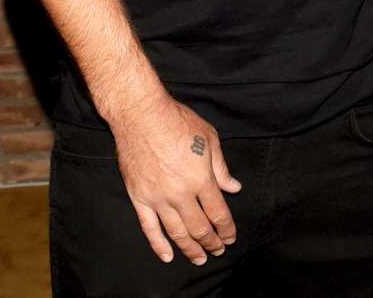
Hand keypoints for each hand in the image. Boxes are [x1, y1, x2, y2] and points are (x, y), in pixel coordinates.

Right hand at [109, 94, 241, 265]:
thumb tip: (234, 187)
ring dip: (190, 249)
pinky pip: (149, 229)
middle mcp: (180, 193)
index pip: (218, 212)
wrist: (142, 115)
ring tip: (200, 258)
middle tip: (218, 250)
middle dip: (212, 242)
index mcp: (201, 179)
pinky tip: (168, 256)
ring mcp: (158, 198)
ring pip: (177, 233)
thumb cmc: (178, 121)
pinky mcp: (138, 198)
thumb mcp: (209, 138)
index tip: (230, 237)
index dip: (226, 229)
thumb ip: (221, 167)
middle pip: (200, 227)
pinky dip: (159, 245)